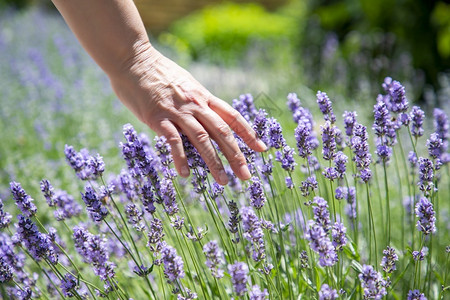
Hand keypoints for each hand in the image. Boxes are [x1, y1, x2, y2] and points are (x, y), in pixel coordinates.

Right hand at [109, 43, 266, 184]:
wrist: (132, 59)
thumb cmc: (157, 73)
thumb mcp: (185, 84)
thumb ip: (196, 101)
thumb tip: (205, 117)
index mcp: (204, 96)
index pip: (232, 117)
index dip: (249, 133)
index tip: (261, 149)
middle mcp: (196, 104)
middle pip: (222, 132)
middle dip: (237, 155)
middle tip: (246, 176)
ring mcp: (177, 111)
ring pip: (203, 139)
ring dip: (214, 162)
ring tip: (223, 182)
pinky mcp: (158, 117)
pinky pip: (173, 141)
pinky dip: (181, 158)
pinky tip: (185, 174)